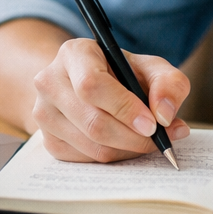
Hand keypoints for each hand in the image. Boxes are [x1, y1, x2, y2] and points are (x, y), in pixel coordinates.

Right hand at [31, 37, 191, 162]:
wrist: (88, 84)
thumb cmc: (121, 74)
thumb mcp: (150, 67)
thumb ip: (168, 83)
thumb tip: (165, 115)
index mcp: (74, 54)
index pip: (92, 85)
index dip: (124, 108)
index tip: (153, 124)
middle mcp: (50, 82)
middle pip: (92, 121)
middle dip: (133, 137)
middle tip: (159, 139)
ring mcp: (44, 113)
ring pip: (91, 146)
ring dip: (128, 150)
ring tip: (148, 140)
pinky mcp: (48, 140)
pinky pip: (86, 160)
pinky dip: (114, 157)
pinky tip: (126, 144)